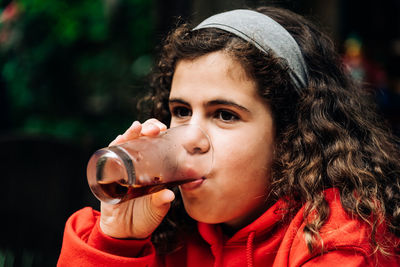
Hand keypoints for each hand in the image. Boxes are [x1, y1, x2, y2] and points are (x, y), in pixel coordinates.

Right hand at [99, 119, 174, 238]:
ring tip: (137, 128)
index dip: (159, 132)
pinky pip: (107, 157)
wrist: (124, 233)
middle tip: (154, 129)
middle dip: (147, 128)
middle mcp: (136, 163)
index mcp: (151, 167)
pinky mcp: (107, 175)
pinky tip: (118, 141)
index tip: (165, 129)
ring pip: (123, 143)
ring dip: (129, 133)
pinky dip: (112, 147)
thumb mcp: (157, 209)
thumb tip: (170, 195)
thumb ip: (162, 201)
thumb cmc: (144, 217)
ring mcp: (120, 167)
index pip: (155, 142)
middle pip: (140, 138)